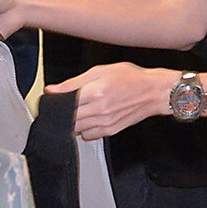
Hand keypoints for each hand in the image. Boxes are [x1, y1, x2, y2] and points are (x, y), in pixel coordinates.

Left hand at [46, 65, 175, 139]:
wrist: (154, 92)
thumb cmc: (131, 78)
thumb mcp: (100, 71)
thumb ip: (73, 82)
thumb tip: (52, 90)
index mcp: (95, 93)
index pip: (63, 104)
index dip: (55, 102)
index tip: (53, 99)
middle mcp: (99, 111)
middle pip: (68, 119)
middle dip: (62, 113)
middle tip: (66, 104)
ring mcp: (105, 123)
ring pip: (76, 130)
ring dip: (73, 122)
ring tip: (81, 110)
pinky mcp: (110, 131)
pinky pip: (88, 136)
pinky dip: (84, 130)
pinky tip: (90, 118)